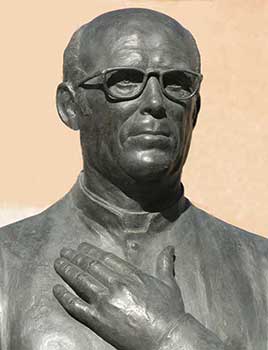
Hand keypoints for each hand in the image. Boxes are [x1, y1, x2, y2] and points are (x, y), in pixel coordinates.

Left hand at [53, 242, 184, 349]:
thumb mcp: (168, 283)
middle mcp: (115, 284)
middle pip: (90, 266)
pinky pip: (76, 306)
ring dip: (67, 270)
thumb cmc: (170, 311)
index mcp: (130, 275)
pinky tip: (56, 289)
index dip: (91, 251)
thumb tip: (170, 247)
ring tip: (58, 263)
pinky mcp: (98, 320)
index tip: (81, 246)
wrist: (167, 337)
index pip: (105, 258)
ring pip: (80, 281)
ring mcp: (105, 301)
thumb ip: (164, 263)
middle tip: (64, 251)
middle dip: (75, 257)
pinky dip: (64, 297)